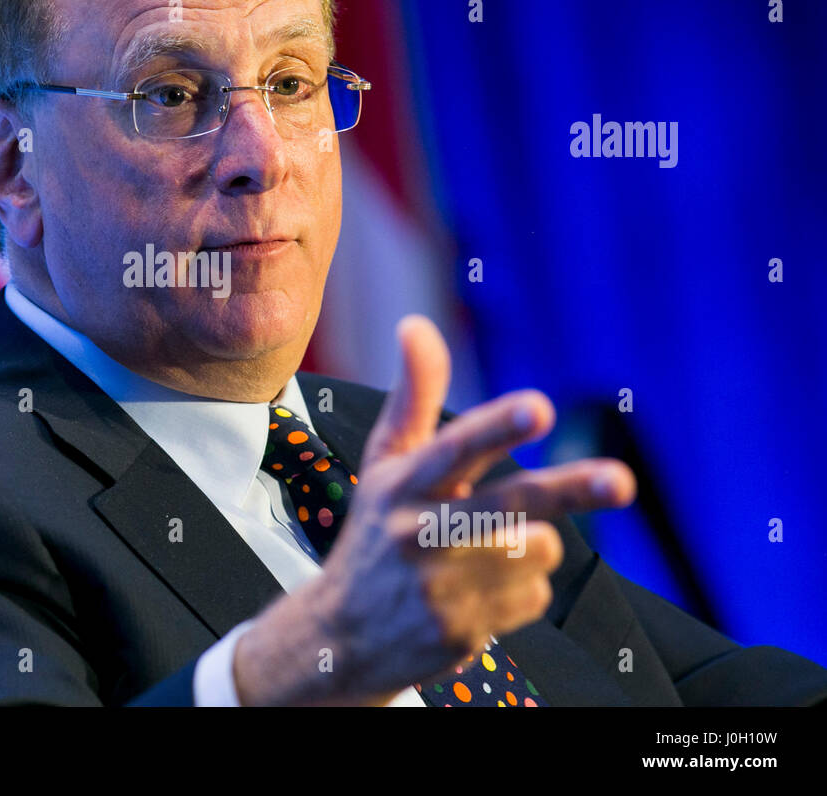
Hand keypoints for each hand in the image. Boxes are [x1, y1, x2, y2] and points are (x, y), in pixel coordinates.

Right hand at [233, 315, 635, 705]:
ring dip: (532, 546)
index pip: (453, 448)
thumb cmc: (376, 535)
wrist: (340, 637)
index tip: (539, 408)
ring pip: (538, 549)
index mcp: (402, 484)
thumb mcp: (386, 466)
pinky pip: (533, 597)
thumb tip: (415, 324)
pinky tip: (477, 597)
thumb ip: (414, 397)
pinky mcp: (459, 633)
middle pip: (512, 504)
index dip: (498, 427)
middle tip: (620, 480)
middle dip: (570, 488)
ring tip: (485, 556)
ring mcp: (439, 588)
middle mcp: (418, 533)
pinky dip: (520, 594)